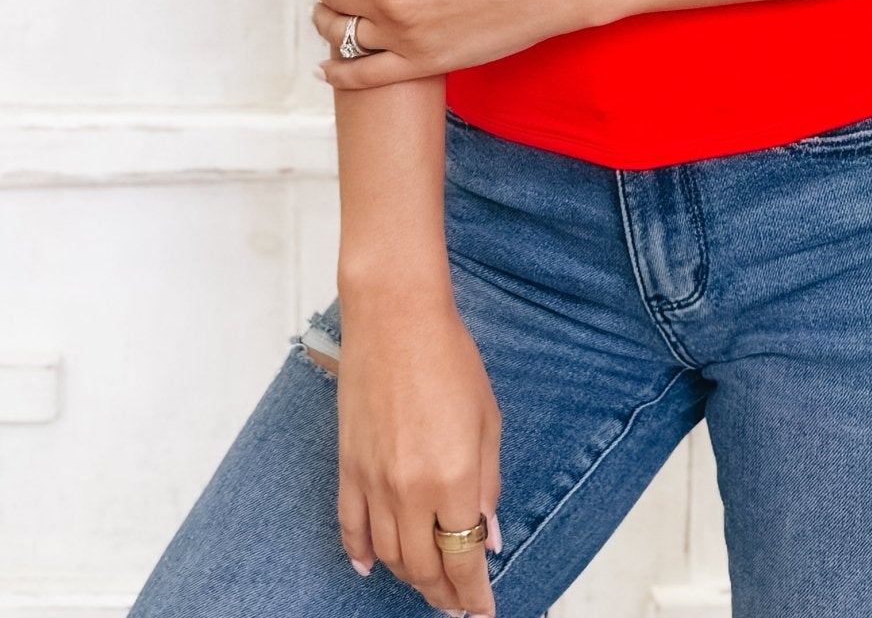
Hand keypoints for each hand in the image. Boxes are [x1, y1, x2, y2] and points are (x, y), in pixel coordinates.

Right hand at [335, 291, 501, 613]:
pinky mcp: (347, 467)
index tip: (483, 610)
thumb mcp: (488, 419)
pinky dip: (360, 554)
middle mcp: (409, 491)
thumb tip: (488, 536)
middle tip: (459, 603)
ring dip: (410, 578)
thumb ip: (487, 484)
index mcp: (453, 479)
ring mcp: (373, 482)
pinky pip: (350, 527)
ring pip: (389, 555)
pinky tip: (371, 567)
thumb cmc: (449, 358)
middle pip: (424, 567)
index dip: (474, 594)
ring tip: (428, 585)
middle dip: (444, 593)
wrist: (395, 318)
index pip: (463, 559)